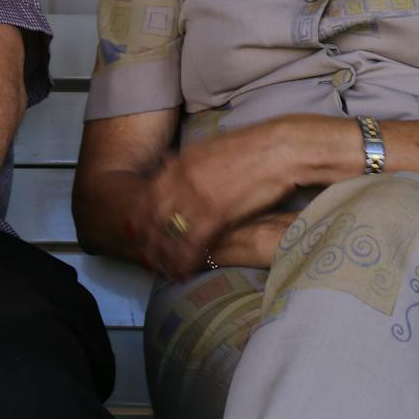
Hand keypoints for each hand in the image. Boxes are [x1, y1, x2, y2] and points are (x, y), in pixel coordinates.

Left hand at [132, 122, 306, 279]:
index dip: (141, 218)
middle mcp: (181, 176)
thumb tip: (170, 164)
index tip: (138, 233)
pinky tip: (185, 271)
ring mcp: (196, 193)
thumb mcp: (213, 149)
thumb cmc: (255, 148)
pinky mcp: (215, 211)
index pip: (149, 194)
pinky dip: (184, 260)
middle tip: (148, 259)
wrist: (281, 147)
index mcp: (181, 161)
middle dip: (148, 241)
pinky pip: (190, 243)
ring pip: (168, 232)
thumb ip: (190, 163)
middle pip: (152, 216)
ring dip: (165, 256)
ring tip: (166, 271)